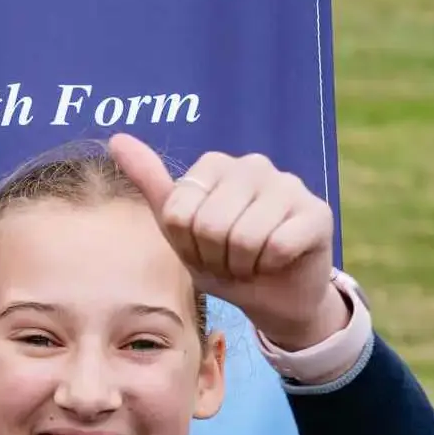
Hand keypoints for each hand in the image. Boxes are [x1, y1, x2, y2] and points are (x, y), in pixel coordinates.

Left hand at [111, 133, 347, 347]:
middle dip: (213, 256)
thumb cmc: (221, 258)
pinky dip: (270, 266)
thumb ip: (151, 182)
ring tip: (250, 261)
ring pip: (244, 237)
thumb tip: (116, 138)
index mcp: (216, 164)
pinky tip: (277, 262)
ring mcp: (290, 185)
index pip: (178, 213)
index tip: (202, 248)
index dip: (186, 244)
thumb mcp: (178, 228)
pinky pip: (277, 246)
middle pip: (209, 225)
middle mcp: (254, 165)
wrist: (271, 296)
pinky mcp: (317, 212)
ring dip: (242, 264)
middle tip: (228, 259)